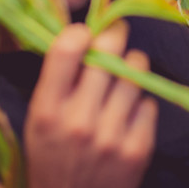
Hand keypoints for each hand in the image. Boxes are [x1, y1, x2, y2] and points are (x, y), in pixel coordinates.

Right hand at [24, 22, 156, 187]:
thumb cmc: (52, 156)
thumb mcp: (39, 117)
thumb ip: (58, 78)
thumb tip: (87, 32)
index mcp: (47, 110)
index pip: (66, 50)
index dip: (81, 32)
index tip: (87, 33)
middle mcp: (79, 121)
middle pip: (109, 52)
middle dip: (114, 36)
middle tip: (115, 34)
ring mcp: (111, 136)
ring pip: (136, 71)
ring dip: (130, 67)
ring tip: (122, 76)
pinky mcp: (138, 149)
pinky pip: (149, 102)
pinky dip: (140, 102)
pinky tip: (127, 113)